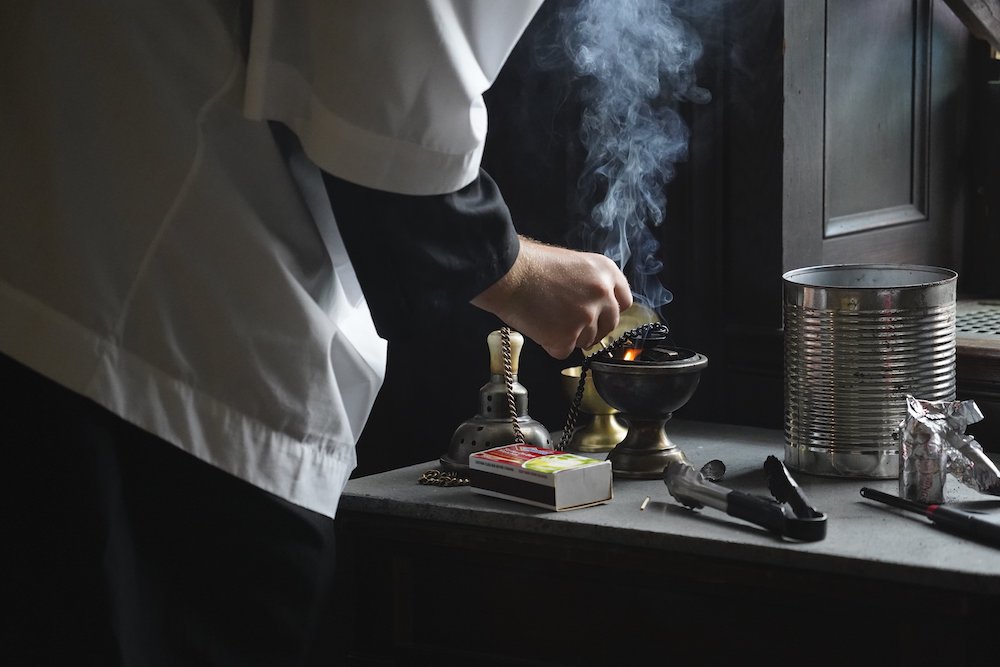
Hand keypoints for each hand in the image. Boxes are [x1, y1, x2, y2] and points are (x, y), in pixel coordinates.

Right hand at [471, 236, 632, 358]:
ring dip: (570, 336)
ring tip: (547, 318)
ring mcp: (586, 317)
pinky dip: (551, 344)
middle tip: (568, 322)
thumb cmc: (531, 264)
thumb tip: (593, 303)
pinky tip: (538, 326)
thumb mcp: (572, 262)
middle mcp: (602, 294)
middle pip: (609, 325)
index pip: (624, 301)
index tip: (597, 313)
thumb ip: (589, 282)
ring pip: (587, 341)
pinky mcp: (567, 337)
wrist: (508, 274)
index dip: (608, 309)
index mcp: (605, 271)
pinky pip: (564, 351)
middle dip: (592, 328)